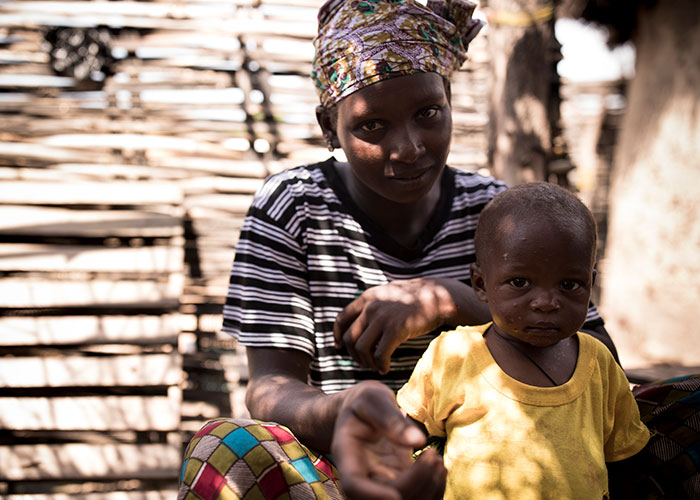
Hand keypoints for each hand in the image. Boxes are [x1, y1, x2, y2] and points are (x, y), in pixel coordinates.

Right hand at [331, 381, 445, 499]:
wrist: (363, 411)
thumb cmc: (364, 401)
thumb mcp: (372, 400)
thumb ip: (390, 418)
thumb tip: (418, 441)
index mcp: (347, 455)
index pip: (353, 486)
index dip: (373, 496)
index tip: (396, 495)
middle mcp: (362, 475)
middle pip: (385, 499)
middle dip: (414, 484)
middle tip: (432, 455)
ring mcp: (381, 482)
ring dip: (428, 489)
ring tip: (436, 459)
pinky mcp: (399, 483)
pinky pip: (416, 497)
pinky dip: (433, 489)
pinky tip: (438, 466)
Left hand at [334, 278, 462, 373]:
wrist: (437, 296)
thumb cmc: (414, 298)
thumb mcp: (388, 294)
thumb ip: (373, 304)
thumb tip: (362, 318)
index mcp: (367, 298)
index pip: (342, 318)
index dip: (337, 335)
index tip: (339, 346)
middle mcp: (371, 307)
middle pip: (349, 337)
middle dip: (353, 354)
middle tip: (363, 362)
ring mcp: (382, 318)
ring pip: (361, 348)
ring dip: (366, 362)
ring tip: (375, 366)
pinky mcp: (395, 330)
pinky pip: (379, 354)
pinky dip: (380, 365)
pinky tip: (385, 368)